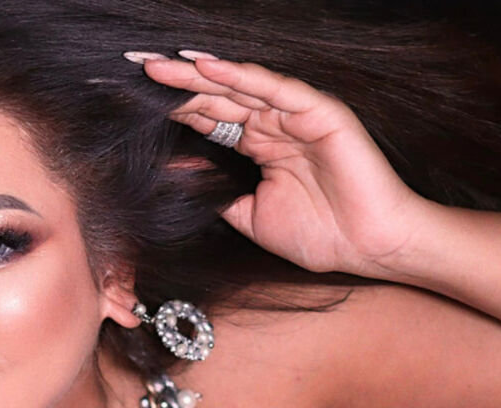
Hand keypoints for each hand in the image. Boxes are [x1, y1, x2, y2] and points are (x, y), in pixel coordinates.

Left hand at [138, 52, 428, 277]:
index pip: (208, 117)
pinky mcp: (321, 113)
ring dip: (198, 74)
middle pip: (216, 95)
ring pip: (240, 86)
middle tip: (135, 67)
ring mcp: (297, 115)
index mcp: (258, 144)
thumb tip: (173, 174)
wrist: (368, 248)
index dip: (172, 107)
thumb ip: (215, 194)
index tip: (132, 101)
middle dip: (175, 83)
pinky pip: (276, 89)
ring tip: (158, 66)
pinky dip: (242, 77)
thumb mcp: (249, 217)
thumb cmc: (320, 235)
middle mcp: (274, 123)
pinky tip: (208, 68)